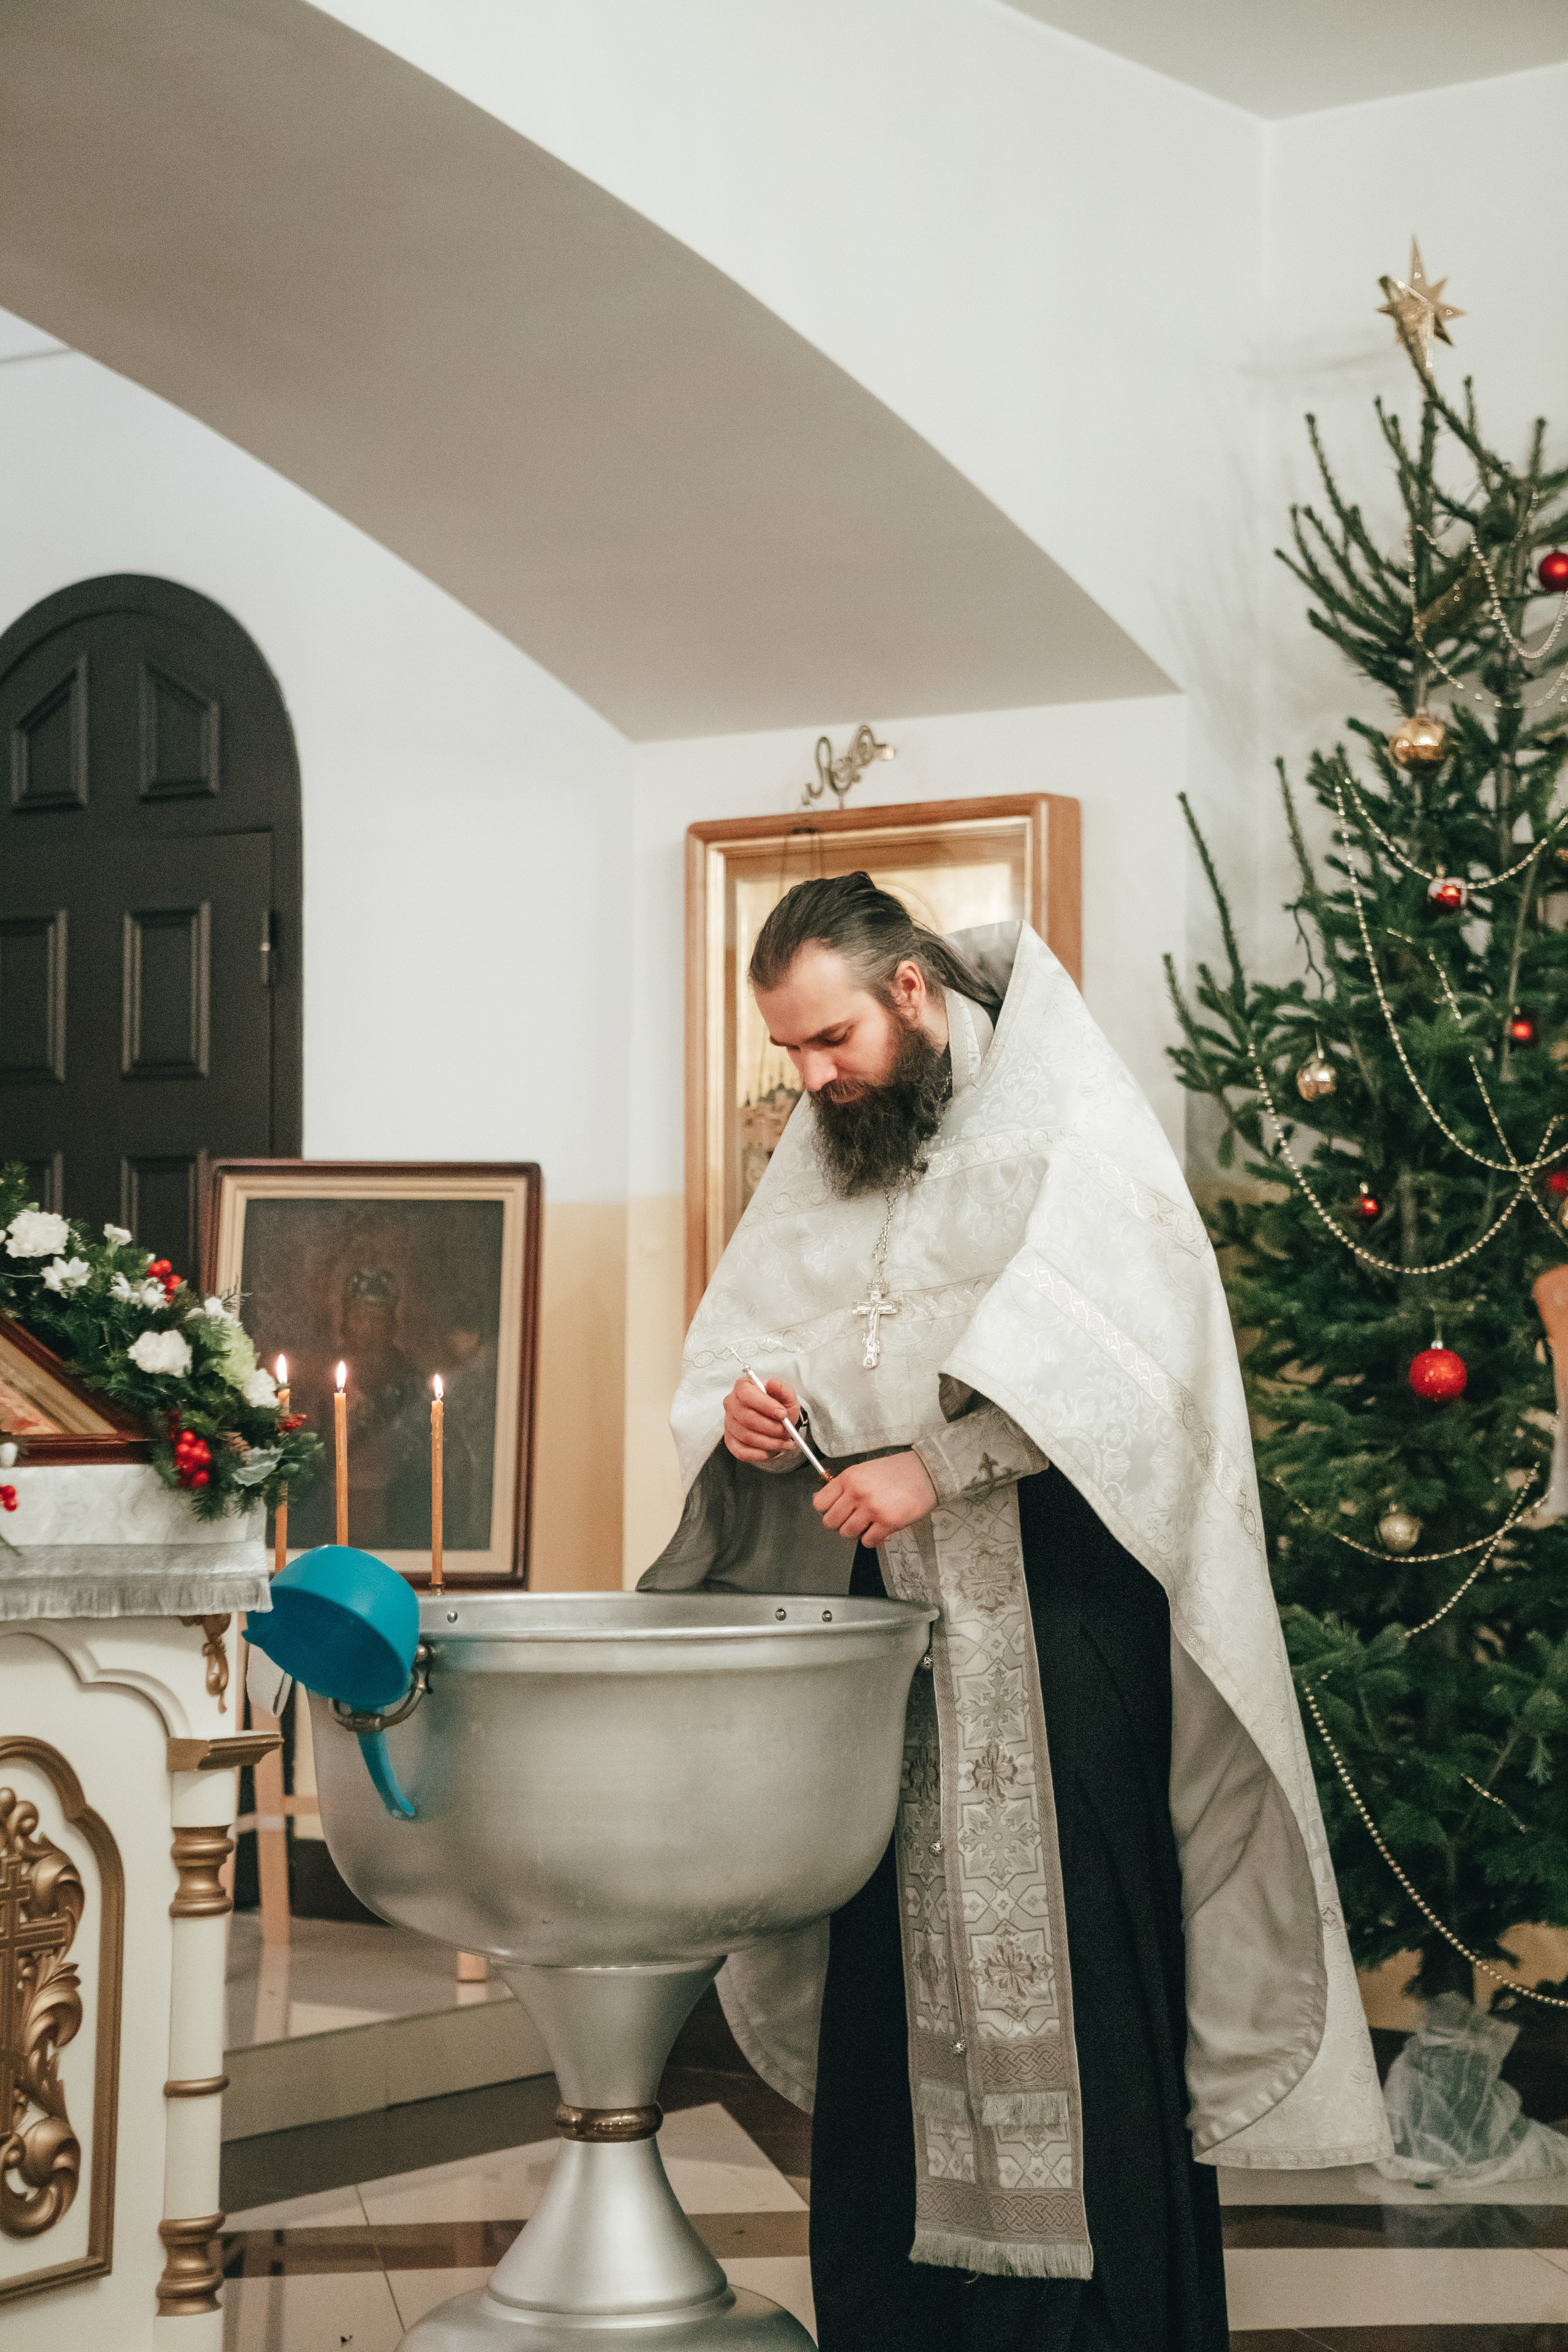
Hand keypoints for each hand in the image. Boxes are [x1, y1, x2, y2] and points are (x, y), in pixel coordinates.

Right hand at [723, 1374, 799, 1463]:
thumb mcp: (786, 1395)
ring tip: (784, 1442)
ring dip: (769, 1442)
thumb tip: (773, 1383)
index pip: (747, 1395)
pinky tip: (768, 1452)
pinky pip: (739, 1451)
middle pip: (747, 1418)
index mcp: (742, 1387)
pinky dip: (756, 1454)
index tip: (783, 1414)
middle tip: (787, 1432)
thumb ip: (783, 1389)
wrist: (776, 1421)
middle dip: (771, 1428)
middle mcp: (731, 1403)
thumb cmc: (779, 1405)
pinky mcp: (729, 1439)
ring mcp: (728, 1422)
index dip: (765, 1405)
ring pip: (746, 1436)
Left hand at [813, 1453, 936, 1548]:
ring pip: (847, 1533)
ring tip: (868, 1524)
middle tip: (852, 1519)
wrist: (926, 1472)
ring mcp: (872, 1508)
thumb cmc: (897, 1471)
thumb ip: (844, 1485)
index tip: (834, 1510)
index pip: (820, 1503)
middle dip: (840, 1523)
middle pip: (830, 1522)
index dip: (826, 1510)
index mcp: (849, 1477)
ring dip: (856, 1532)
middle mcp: (857, 1493)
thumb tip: (820, 1499)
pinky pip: (868, 1541)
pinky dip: (872, 1539)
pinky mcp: (887, 1522)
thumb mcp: (864, 1470)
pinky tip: (879, 1530)